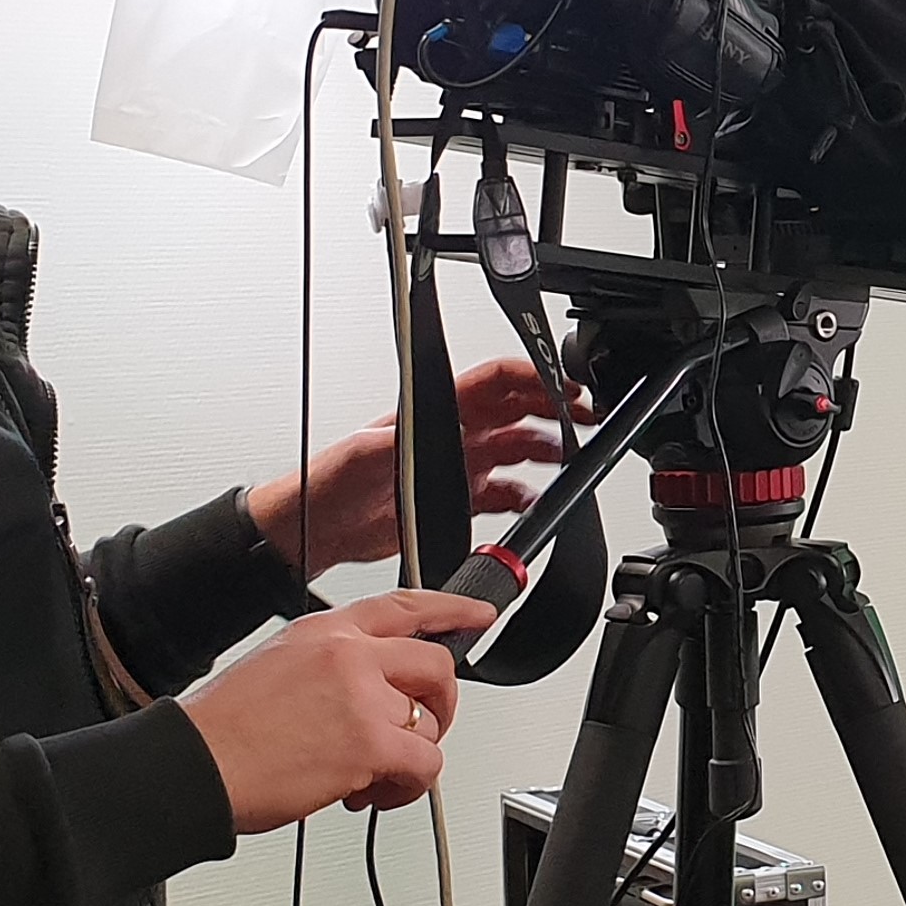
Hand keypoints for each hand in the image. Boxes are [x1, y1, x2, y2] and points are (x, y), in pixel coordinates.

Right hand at [178, 592, 489, 832]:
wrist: (194, 764)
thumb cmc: (223, 730)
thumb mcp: (275, 665)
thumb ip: (329, 666)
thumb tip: (367, 691)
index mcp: (324, 631)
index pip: (403, 606)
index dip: (450, 610)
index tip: (477, 615)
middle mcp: (348, 655)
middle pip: (435, 665)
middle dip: (440, 704)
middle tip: (424, 729)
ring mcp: (363, 697)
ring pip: (429, 723)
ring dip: (409, 758)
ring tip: (371, 777)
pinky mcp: (371, 743)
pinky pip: (425, 765)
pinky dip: (407, 788)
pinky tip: (372, 793)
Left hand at [243, 358, 583, 577]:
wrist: (316, 528)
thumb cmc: (330, 483)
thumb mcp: (366, 453)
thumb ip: (402, 438)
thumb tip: (436, 427)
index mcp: (436, 412)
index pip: (495, 381)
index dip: (534, 377)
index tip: (566, 385)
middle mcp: (452, 435)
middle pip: (518, 410)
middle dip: (556, 409)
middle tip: (588, 418)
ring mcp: (456, 467)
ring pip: (516, 449)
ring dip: (547, 451)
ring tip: (573, 458)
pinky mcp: (456, 499)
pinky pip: (503, 492)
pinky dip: (524, 496)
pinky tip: (535, 502)